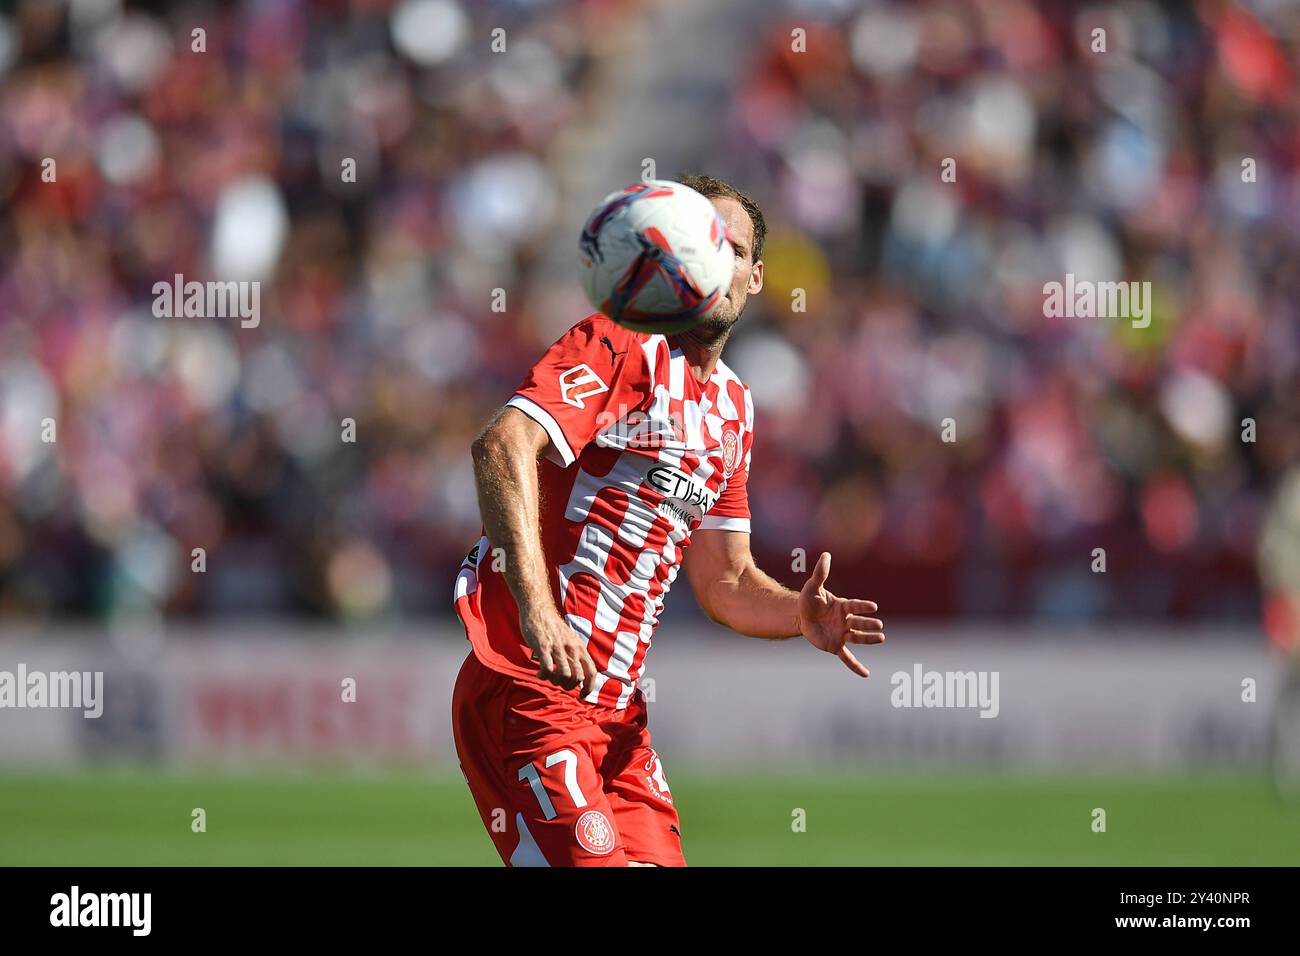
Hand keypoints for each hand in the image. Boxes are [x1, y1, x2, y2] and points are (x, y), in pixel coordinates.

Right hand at [521, 608, 599, 695]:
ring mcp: (558, 648)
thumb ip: (575, 656)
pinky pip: (547, 668)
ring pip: (563, 675)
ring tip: (549, 677)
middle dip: (568, 686)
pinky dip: (543, 676)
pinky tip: (539, 674)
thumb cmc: (553, 628)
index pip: (591, 672)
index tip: (582, 696)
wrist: (539, 609)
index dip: (589, 688)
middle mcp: (571, 648)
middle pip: (577, 677)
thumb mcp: (571, 640)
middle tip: (559, 683)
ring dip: (556, 682)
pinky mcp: (543, 647)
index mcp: (580, 648)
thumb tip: (577, 676)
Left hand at [797, 552, 883, 677]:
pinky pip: (847, 658)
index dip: (863, 606)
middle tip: (879, 625)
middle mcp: (846, 621)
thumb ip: (820, 572)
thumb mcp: (812, 586)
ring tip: (881, 638)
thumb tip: (826, 554)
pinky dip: (856, 666)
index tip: (873, 607)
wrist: (800, 617)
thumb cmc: (809, 600)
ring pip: (858, 638)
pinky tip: (866, 674)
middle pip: (859, 623)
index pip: (854, 606)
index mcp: (843, 606)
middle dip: (868, 624)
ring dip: (869, 639)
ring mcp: (842, 634)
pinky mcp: (835, 646)